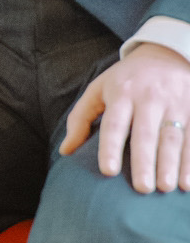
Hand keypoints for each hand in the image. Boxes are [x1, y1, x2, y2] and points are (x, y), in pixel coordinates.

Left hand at [60, 43, 189, 192]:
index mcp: (121, 93)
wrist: (167, 54)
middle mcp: (148, 98)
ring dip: (170, 164)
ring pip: (172, 137)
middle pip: (145, 133)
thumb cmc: (126, 79)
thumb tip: (65, 151)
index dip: (110, 146)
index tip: (107, 171)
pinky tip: (187, 184)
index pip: (114, 122)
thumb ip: (81, 119)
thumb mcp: (99, 89)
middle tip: (142, 188)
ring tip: (165, 188)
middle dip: (144, 161)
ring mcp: (174, 104)